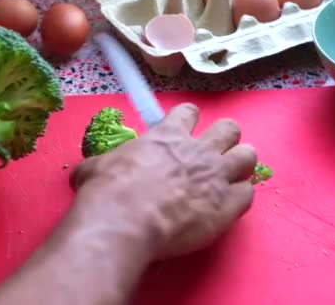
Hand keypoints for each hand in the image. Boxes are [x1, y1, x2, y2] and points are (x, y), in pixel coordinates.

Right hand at [70, 103, 256, 259]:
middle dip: (225, 139)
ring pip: (249, 156)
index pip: (190, 112)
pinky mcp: (228, 205)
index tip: (184, 131)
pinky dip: (240, 198)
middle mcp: (199, 150)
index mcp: (169, 135)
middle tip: (212, 155)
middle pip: (230, 129)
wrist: (124, 222)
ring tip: (229, 178)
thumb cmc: (107, 191)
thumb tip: (86, 172)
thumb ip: (102, 164)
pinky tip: (228, 206)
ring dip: (240, 165)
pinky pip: (249, 194)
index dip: (189, 121)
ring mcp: (218, 176)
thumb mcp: (95, 168)